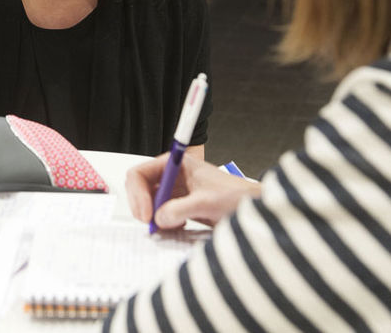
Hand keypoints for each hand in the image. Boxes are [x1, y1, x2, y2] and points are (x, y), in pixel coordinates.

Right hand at [125, 152, 260, 230]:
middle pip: (140, 189)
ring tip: (169, 226)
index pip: (140, 174)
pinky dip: (162, 224)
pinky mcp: (179, 206)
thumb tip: (159, 218)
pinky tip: (177, 226)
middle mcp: (171, 176)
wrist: (253, 206)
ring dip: (153, 217)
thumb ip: (182, 209)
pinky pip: (160, 214)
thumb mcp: (208, 202)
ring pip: (148, 203)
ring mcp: (174, 191)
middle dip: (143, 207)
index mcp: (175, 164)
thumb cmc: (236, 196)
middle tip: (151, 225)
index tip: (146, 214)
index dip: (138, 194)